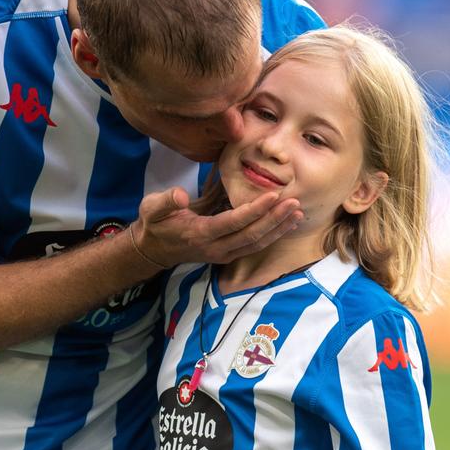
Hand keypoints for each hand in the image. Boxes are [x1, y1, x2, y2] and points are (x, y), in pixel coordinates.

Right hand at [133, 186, 302, 268]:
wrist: (155, 249)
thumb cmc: (156, 223)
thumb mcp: (152, 208)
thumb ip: (165, 201)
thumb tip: (180, 195)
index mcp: (199, 233)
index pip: (232, 222)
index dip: (254, 210)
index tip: (273, 195)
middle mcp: (215, 248)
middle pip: (251, 235)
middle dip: (274, 220)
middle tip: (294, 202)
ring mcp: (223, 254)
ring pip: (256, 244)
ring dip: (278, 229)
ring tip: (298, 213)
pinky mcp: (229, 254)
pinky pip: (255, 246)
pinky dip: (273, 235)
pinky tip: (287, 224)